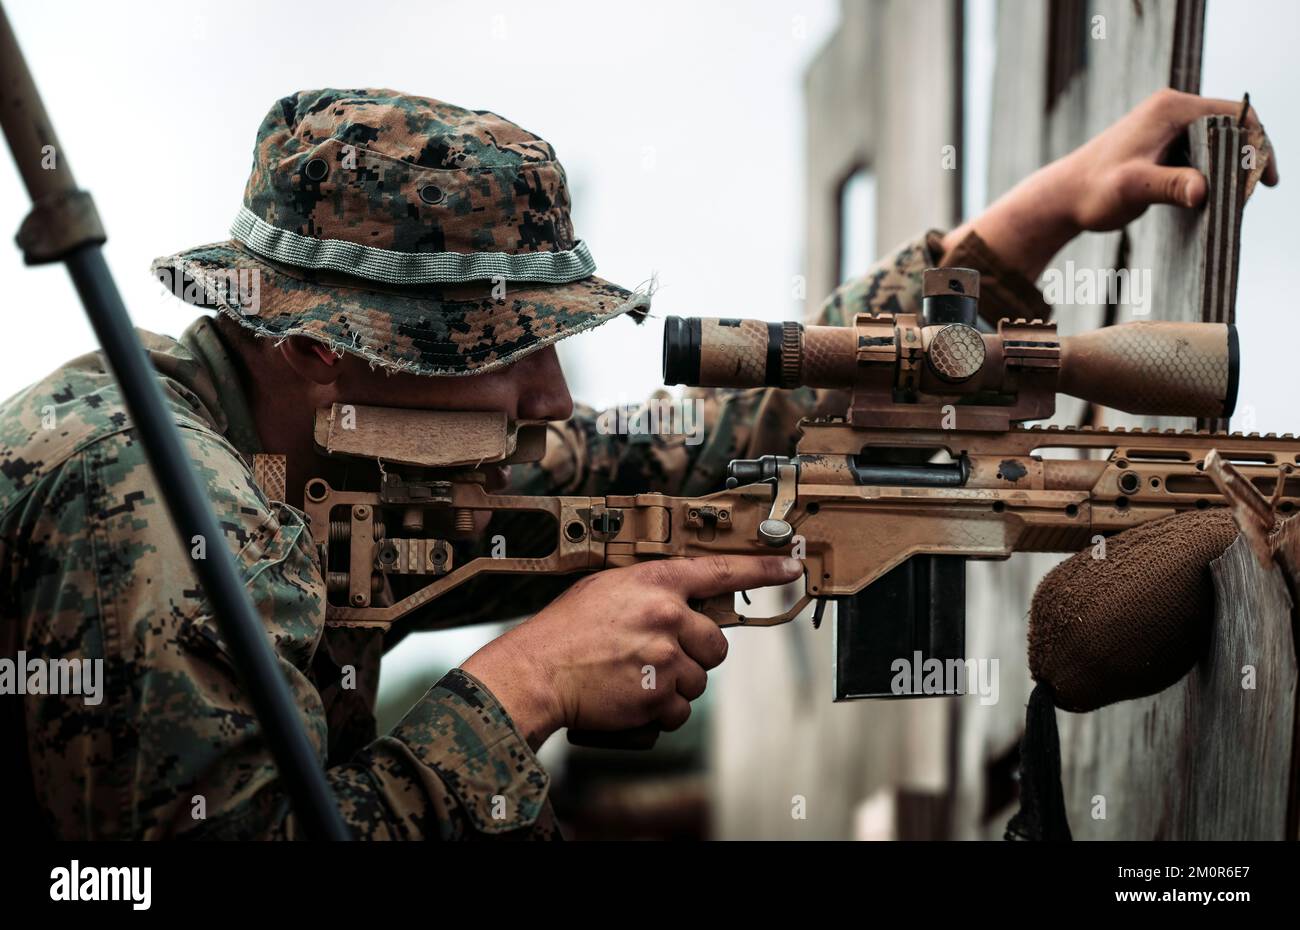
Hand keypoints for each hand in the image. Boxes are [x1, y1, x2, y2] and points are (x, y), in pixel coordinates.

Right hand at [461, 555, 802, 748]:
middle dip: (696, 655)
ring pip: (699, 679)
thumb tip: (684, 602)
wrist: (537, 672)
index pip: (722, 570)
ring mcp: (664, 655)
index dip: (762, 570)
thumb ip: (650, 590)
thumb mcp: (607, 588)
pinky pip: (681, 710)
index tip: (789, 567)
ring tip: (636, 678)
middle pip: (716, 644)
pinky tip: (634, 699)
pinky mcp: (658, 694)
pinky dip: (662, 712)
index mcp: (655, 581)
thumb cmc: (565, 631)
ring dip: (675, 685)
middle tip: (659, 657)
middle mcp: (666, 614)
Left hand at [945, 89, 1278, 279]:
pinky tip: (1213, 200)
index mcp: (1171, 109)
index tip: (1266, 178)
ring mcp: (1167, 128)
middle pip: (1230, 129)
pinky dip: (1211, 174)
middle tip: (1251, 195)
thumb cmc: (1092, 190)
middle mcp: (1172, 111)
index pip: (1235, 115)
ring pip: (1216, 144)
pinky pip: (1199, 155)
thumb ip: (1169, 186)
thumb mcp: (1133, 188)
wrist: (1060, 198)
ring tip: (1235, 201)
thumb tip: (1203, 191)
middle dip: (1246, 159)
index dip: (1259, 143)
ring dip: (1230, 169)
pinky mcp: (1162, 146)